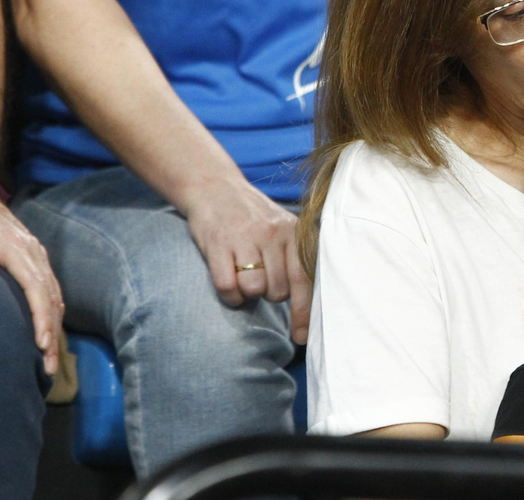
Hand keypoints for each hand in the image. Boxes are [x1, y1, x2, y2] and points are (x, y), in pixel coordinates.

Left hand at [0, 161, 63, 374]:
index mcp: (10, 245)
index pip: (34, 283)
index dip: (40, 314)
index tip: (40, 342)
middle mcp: (29, 250)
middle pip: (50, 295)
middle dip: (51, 331)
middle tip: (46, 367)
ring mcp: (34, 255)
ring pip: (54, 294)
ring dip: (55, 326)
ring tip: (48, 361)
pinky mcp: (33, 260)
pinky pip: (50, 289)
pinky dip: (53, 313)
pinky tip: (48, 334)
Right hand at [182, 177, 312, 332]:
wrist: (215, 187)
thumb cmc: (252, 217)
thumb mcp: (281, 227)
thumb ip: (294, 258)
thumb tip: (308, 303)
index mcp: (292, 232)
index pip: (304, 279)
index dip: (303, 312)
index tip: (301, 336)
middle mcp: (272, 233)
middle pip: (278, 290)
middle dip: (270, 294)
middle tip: (260, 276)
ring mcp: (245, 238)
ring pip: (255, 289)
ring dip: (248, 293)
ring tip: (243, 277)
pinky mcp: (218, 244)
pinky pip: (228, 286)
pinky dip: (229, 295)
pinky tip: (228, 283)